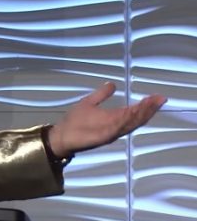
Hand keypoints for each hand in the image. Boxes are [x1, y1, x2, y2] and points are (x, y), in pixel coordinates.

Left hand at [48, 82, 166, 157]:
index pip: (134, 110)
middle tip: (159, 99)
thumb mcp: (89, 103)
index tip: (158, 96)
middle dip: (148, 109)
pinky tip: (130, 114)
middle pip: (136, 118)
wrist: (61, 135)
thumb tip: (112, 84)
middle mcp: (115, 125)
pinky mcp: (102, 137)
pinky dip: (124, 122)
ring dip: (140, 115)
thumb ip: (101, 95)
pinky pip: (116, 129)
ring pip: (129, 123)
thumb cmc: (75, 121)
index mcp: (114, 118)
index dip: (146, 105)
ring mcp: (110, 132)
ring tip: (150, 105)